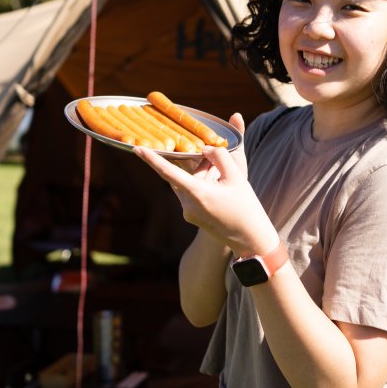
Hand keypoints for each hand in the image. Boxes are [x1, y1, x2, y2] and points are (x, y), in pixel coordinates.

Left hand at [133, 113, 276, 256]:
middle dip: (201, 165)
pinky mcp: (191, 217)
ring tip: (224, 180)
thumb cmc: (245, 206)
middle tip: (219, 163)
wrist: (250, 239)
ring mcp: (188, 213)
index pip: (168, 172)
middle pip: (186, 175)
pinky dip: (202, 186)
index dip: (152, 159)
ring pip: (188, 184)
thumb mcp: (236, 176)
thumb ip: (218, 156)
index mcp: (197, 194)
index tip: (136, 148)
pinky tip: (220, 190)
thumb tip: (203, 148)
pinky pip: (191, 194)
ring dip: (202, 176)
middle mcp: (188, 205)